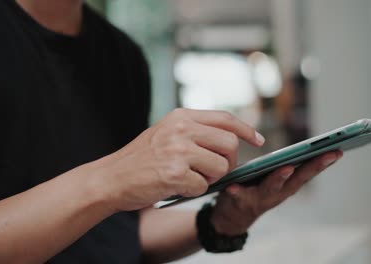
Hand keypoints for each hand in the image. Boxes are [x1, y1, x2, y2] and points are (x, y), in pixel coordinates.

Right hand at [92, 108, 264, 211]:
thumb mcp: (166, 132)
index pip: (225, 118)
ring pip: (221, 167)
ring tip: (191, 178)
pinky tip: (177, 186)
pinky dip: (194, 191)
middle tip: (217, 171)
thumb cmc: (142, 159)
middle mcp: (181, 129)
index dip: (246, 130)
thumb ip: (194, 131)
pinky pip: (203, 186)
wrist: (112, 178)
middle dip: (229, 162)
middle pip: (229, 144)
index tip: (258, 140)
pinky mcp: (175, 173)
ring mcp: (178, 150)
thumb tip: (231, 139)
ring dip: (211, 178)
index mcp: (181, 116)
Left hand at [210, 151, 342, 235]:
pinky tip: (233, 186)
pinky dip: (237, 192)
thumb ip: (287, 165)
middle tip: (326, 154)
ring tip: (287, 167)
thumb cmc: (256, 190)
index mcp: (288, 185)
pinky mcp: (239, 201)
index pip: (309, 172)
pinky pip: (238, 196)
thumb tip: (307, 146)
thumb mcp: (275, 179)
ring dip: (279, 178)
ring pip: (271, 187)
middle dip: (312, 167)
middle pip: (298, 179)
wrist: (232, 217)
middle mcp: (278, 193)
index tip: (339, 150)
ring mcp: (260, 199)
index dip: (323, 162)